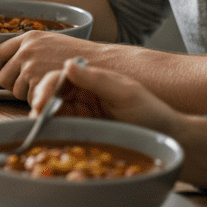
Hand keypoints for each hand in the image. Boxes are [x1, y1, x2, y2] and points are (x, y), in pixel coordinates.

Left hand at [0, 32, 101, 102]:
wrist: (102, 63)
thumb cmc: (79, 56)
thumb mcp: (52, 42)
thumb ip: (32, 49)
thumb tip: (13, 64)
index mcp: (29, 38)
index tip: (2, 76)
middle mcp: (27, 50)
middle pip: (3, 76)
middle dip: (12, 86)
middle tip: (28, 89)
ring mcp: (31, 67)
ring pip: (15, 91)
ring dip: (27, 95)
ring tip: (47, 89)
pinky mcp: (38, 83)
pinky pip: (28, 100)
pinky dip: (39, 102)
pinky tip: (53, 95)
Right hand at [29, 58, 206, 187]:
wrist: (169, 141)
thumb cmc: (153, 113)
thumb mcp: (126, 93)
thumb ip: (97, 79)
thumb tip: (68, 64)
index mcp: (92, 79)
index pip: (60, 77)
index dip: (48, 87)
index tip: (42, 100)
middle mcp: (83, 94)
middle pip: (51, 94)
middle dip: (40, 102)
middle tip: (37, 116)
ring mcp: (82, 114)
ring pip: (52, 112)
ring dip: (43, 118)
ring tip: (39, 128)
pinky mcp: (82, 132)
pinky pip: (61, 130)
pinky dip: (51, 132)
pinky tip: (47, 136)